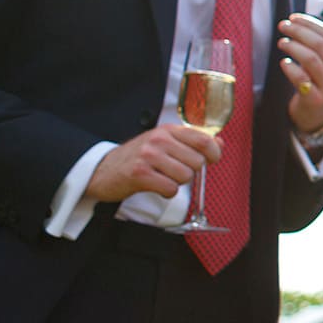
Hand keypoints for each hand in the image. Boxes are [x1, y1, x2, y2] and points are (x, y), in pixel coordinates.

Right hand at [87, 124, 220, 202]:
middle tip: (175, 171)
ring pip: (185, 176)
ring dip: (178, 183)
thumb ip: (192, 142)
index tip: (212, 160)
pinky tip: (156, 186)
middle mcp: (159, 140)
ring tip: (163, 178)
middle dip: (191, 171)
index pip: (204, 140)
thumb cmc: (137, 158)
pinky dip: (167, 192)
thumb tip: (220, 143)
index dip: (215, 153)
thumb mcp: (165, 143)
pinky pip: (170, 189)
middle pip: (197, 161)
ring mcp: (148, 156)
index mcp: (168, 130)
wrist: (102, 169)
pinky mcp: (139, 174)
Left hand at [278, 14, 322, 133]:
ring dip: (293, 47)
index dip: (310, 24)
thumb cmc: (318, 83)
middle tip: (283, 26)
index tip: (293, 18)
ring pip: (311, 59)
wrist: (317, 115)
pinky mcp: (316, 99)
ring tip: (281, 42)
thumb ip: (320, 47)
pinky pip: (301, 79)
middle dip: (299, 32)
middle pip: (320, 45)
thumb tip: (298, 21)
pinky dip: (290, 68)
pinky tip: (283, 63)